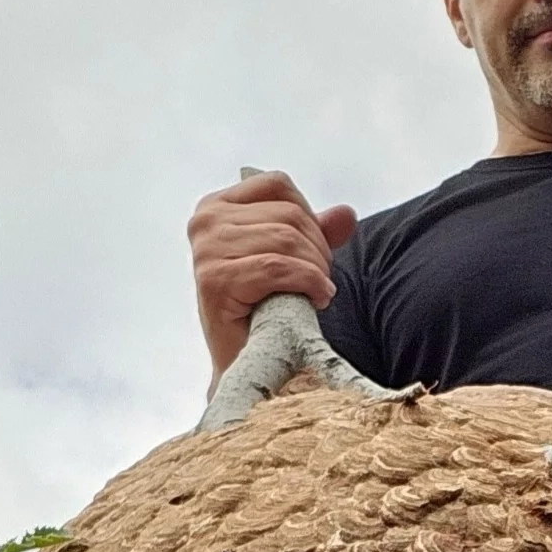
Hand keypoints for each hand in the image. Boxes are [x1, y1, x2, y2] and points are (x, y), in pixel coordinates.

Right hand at [188, 170, 356, 382]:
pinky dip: (308, 282)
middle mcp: (205, 222)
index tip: (315, 253)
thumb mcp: (291, 262)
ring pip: (287, 240)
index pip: (279, 185)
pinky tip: (316, 299)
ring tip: (317, 293)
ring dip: (316, 269)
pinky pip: (278, 267)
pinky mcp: (215, 280)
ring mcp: (206, 250)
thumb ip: (315, 233)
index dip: (310, 217)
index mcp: (215, 207)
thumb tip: (346, 214)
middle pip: (288, 213)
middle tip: (321, 282)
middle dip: (318, 249)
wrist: (246, 366)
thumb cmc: (264, 311)